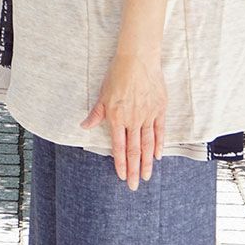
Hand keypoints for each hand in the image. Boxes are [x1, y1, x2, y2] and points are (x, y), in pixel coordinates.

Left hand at [79, 49, 166, 190]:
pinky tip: (159, 155)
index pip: (119, 147)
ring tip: (147, 176)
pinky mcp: (159, 108)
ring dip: (147, 162)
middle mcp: (132, 120)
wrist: (137, 58)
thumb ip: (96, 113)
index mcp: (116, 117)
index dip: (120, 164)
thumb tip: (84, 127)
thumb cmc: (118, 73)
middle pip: (134, 150)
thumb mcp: (103, 94)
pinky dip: (159, 144)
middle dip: (134, 170)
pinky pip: (160, 130)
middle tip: (135, 186)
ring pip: (147, 143)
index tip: (122, 177)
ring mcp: (147, 115)